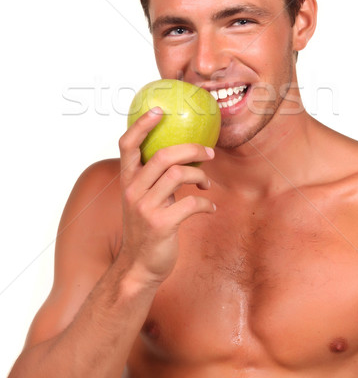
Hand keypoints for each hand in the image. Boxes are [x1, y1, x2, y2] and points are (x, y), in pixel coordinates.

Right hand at [117, 108, 215, 283]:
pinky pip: (192, 203)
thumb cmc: (146, 227)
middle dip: (191, 149)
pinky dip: (206, 204)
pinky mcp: (162, 225)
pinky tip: (210, 208)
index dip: (142, 124)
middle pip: (163, 155)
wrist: (138, 267)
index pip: (127, 144)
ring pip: (178, 174)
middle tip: (209, 152)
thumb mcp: (143, 199)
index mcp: (127, 180)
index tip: (160, 110)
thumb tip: (180, 153)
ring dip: (200, 176)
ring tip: (207, 184)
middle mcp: (133, 190)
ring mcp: (146, 208)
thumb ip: (154, 177)